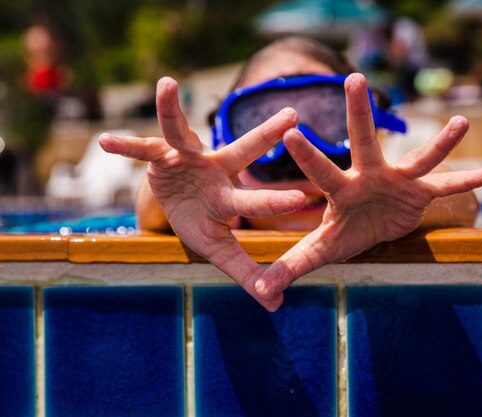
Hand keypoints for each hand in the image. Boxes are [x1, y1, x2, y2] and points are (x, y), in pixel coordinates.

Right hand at [99, 77, 305, 310]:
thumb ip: (246, 273)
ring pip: (180, 132)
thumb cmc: (202, 223)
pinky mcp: (159, 156)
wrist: (176, 202)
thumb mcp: (219, 250)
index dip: (274, 202)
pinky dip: (124, 146)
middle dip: (266, 134)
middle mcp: (215, 171)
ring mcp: (187, 159)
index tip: (303, 199)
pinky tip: (104, 142)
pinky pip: (140, 147)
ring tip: (165, 83)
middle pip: (242, 151)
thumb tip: (277, 305)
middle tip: (294, 115)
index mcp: (229, 198)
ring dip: (171, 111)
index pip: (254, 202)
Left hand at [255, 73, 481, 300]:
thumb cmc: (344, 233)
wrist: (375, 229)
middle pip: (364, 141)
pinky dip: (468, 181)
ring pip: (418, 157)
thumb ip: (292, 265)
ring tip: (462, 122)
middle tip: (353, 78)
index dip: (307, 155)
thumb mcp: (320, 250)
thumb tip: (260, 293)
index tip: (290, 132)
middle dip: (359, 113)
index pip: (320, 171)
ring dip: (440, 142)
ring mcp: (397, 180)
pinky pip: (447, 185)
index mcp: (340, 190)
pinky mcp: (420, 191)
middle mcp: (369, 176)